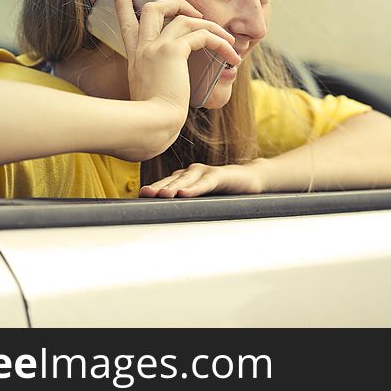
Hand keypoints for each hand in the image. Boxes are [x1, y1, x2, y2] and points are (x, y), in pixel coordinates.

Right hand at [113, 0, 240, 128]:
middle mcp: (143, 47)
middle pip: (153, 8)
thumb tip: (166, 95)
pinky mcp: (173, 51)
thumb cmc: (151, 119)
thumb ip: (154, 87)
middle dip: (176, 3)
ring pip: (184, 17)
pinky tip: (230, 55)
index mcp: (135, 57)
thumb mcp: (147, 97)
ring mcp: (156, 47)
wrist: (151, 125)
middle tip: (196, 12)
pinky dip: (220, 41)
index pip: (127, 24)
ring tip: (228, 41)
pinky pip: (201, 34)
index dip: (123, 5)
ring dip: (211, 25)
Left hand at [139, 160, 266, 197]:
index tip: (140, 196)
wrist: (249, 180)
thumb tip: (165, 219)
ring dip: (173, 187)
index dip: (153, 188)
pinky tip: (185, 194)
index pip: (165, 183)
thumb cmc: (222, 191)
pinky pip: (205, 182)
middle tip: (145, 194)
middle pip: (172, 180)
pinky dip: (195, 188)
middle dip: (158, 187)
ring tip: (162, 195)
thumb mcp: (202, 199)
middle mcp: (192, 172)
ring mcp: (205, 172)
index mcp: (184, 177)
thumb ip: (187, 204)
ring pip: (186, 180)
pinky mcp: (220, 175)